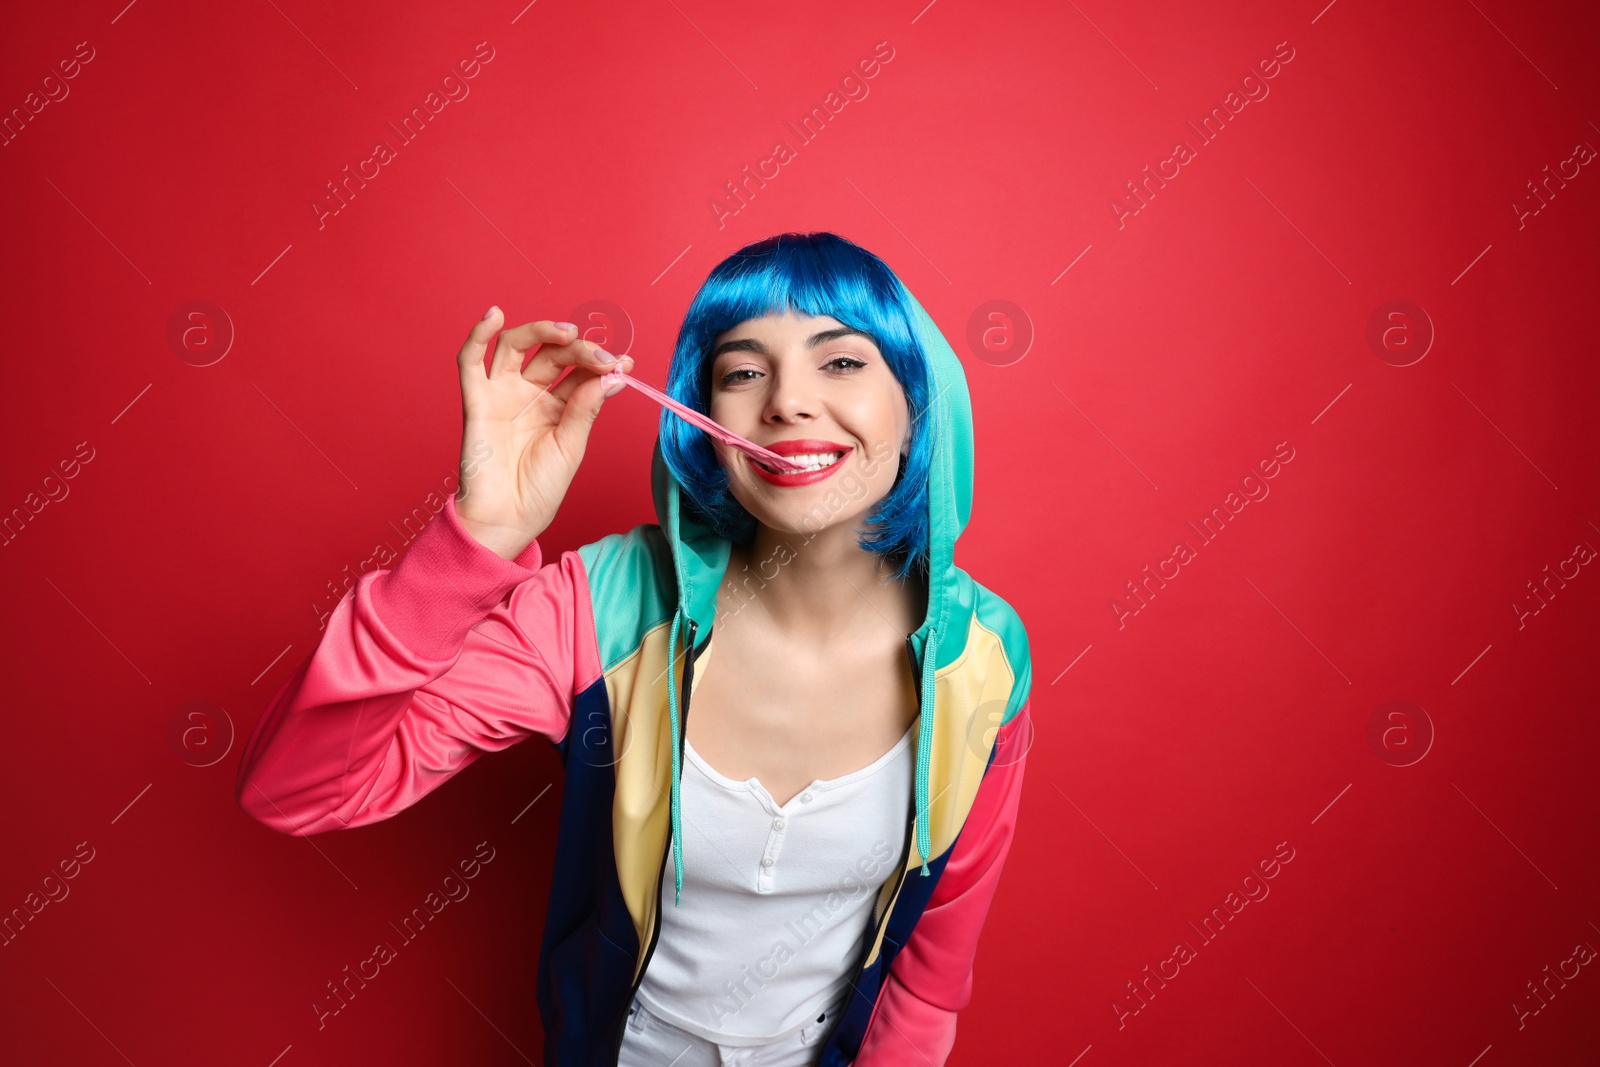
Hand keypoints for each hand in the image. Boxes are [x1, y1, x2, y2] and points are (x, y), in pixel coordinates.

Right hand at [452, 308, 633, 559]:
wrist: (508, 519)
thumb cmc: (539, 489)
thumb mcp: (571, 446)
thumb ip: (585, 407)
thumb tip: (614, 374)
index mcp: (556, 405)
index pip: (579, 370)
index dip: (601, 362)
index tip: (625, 363)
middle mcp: (529, 393)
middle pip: (552, 353)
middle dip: (579, 349)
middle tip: (600, 356)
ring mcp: (502, 394)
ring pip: (517, 346)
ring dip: (541, 332)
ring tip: (568, 333)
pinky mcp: (476, 401)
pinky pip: (471, 362)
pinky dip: (479, 335)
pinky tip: (494, 316)